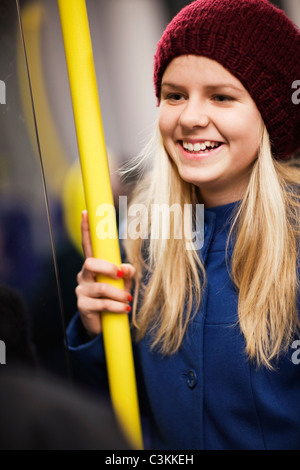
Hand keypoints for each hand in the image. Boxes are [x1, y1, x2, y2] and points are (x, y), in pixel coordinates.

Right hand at [75, 210, 134, 337]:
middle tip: (122, 274)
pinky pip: (102, 303)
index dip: (85, 229)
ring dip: (118, 293)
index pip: (87, 244)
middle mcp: (84, 275)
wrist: (104, 325)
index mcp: (93, 266)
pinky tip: (124, 309)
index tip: (86, 212)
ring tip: (128, 300)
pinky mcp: (83, 306)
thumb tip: (127, 268)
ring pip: (101, 287)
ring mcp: (82, 290)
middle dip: (108, 267)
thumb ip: (127, 272)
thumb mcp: (123, 282)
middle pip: (90, 263)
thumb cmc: (114, 298)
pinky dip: (117, 306)